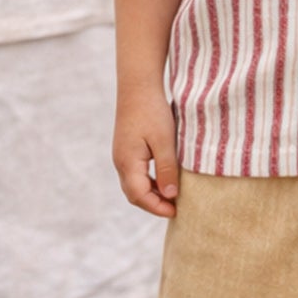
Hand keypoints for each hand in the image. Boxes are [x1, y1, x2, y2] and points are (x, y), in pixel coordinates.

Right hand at [113, 86, 180, 217]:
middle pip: (134, 195)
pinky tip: (164, 180)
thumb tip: (171, 196)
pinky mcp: (126, 150)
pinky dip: (149, 183)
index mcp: (127, 162)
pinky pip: (135, 175)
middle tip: (176, 208)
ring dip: (151, 194)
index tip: (177, 211)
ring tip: (173, 197)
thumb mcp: (164, 141)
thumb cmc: (152, 111)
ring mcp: (121, 156)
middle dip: (154, 205)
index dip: (157, 207)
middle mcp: (120, 162)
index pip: (139, 196)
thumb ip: (167, 169)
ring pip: (134, 185)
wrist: (138, 86)